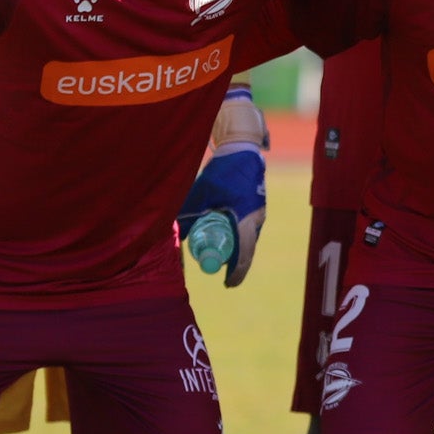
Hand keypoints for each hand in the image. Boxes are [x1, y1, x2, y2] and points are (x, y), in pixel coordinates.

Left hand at [178, 144, 269, 287]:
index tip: (227, 285)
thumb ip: (187, 217)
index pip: (243, 256)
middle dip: (232, 262)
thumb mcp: (199, 196)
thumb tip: (173, 236)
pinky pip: (249, 228)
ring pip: (247, 239)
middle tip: (215, 267)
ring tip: (216, 247)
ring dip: (233, 247)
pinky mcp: (258, 207)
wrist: (242, 148)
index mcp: (245, 220)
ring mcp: (259, 214)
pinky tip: (222, 227)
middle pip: (245, 250)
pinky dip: (237, 234)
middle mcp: (256, 220)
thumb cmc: (221, 172)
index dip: (235, 273)